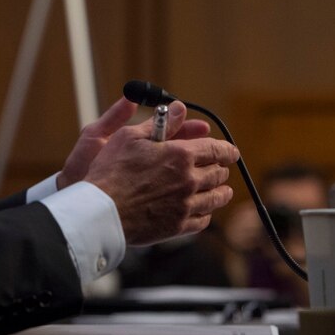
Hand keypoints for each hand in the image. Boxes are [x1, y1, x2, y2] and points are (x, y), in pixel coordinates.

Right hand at [81, 100, 239, 245]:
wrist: (102, 211)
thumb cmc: (111, 170)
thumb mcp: (131, 136)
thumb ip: (161, 123)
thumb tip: (179, 108)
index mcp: (181, 155)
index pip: (216, 150)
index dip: (227, 150)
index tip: (231, 151)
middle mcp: (189, 180)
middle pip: (218, 174)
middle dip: (222, 169)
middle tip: (221, 168)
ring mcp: (185, 205)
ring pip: (215, 198)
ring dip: (221, 192)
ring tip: (222, 190)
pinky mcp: (178, 226)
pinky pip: (203, 219)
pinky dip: (207, 213)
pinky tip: (204, 210)